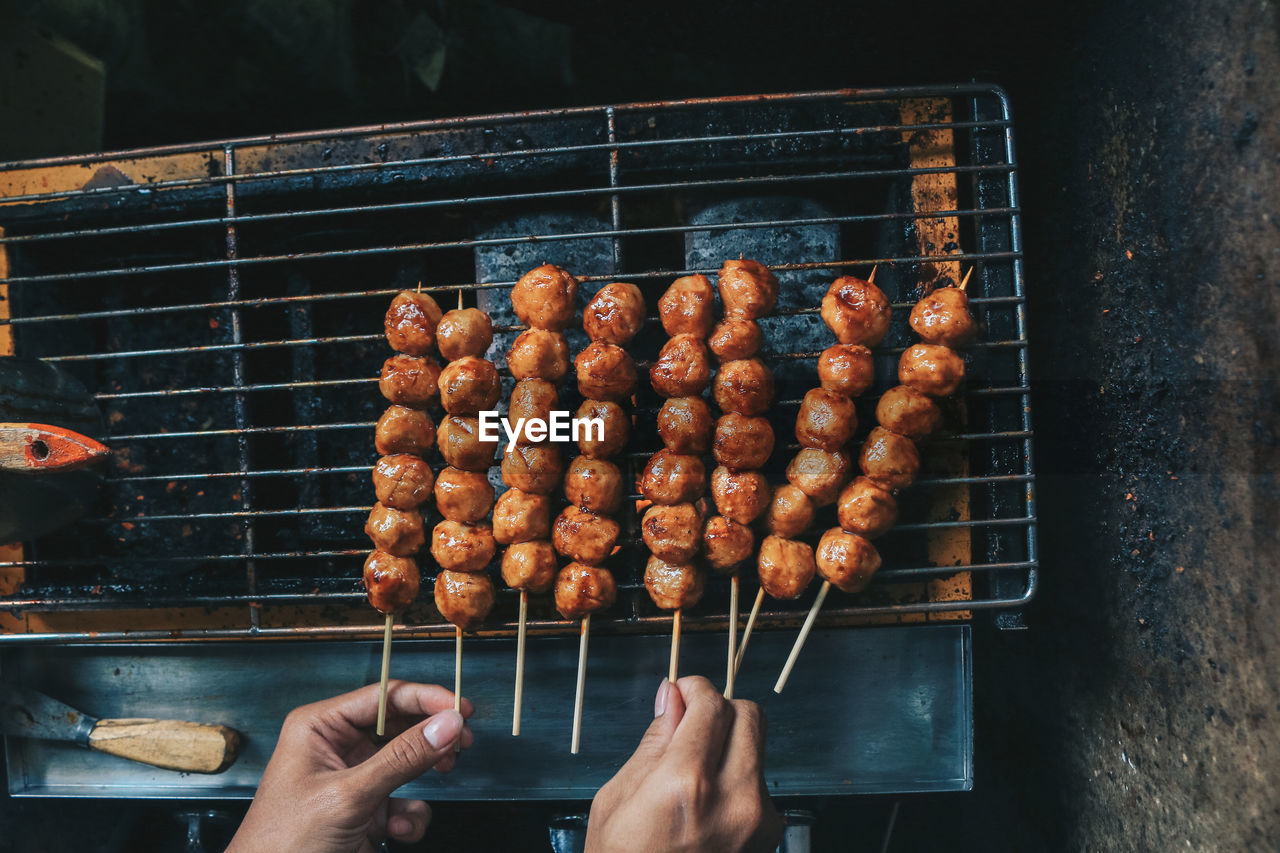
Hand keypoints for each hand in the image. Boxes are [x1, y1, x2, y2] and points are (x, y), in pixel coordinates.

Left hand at [226, 680, 474, 852]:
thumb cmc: (283, 843)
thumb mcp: (349, 795)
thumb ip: (403, 758)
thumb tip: (447, 725)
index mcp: (320, 726)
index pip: (384, 697)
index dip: (426, 698)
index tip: (462, 709)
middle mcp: (336, 746)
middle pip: (400, 725)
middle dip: (431, 737)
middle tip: (463, 742)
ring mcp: (352, 779)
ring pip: (407, 762)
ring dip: (424, 776)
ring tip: (442, 775)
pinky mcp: (364, 809)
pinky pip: (403, 801)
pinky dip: (409, 816)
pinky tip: (396, 830)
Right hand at [586, 676, 781, 852]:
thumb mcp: (617, 800)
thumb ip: (655, 741)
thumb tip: (672, 696)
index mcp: (687, 784)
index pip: (712, 704)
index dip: (695, 689)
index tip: (682, 692)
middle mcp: (733, 800)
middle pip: (750, 716)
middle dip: (721, 709)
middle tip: (692, 723)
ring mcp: (758, 823)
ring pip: (759, 749)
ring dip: (731, 743)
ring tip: (696, 770)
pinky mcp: (768, 839)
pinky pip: (761, 785)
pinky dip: (739, 778)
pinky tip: (709, 802)